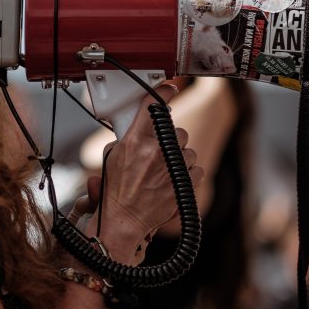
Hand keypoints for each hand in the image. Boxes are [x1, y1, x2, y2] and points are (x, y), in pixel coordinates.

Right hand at [86, 85, 203, 262]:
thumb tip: (140, 125)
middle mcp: (156, 151)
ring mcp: (172, 168)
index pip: (153, 106)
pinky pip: (196, 168)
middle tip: (158, 149)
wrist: (124, 220)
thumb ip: (127, 137)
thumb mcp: (113, 156)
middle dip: (169, 137)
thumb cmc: (115, 191)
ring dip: (178, 157)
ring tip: (163, 169)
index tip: (169, 88)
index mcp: (135, 141)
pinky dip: (188, 173)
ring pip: (187, 149)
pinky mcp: (184, 184)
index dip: (164, 93)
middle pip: (176, 129)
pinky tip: (174, 179)